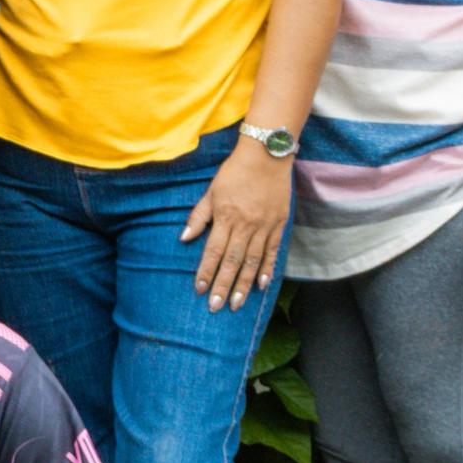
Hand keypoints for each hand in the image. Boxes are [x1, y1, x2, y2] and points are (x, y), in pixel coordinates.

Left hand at [178, 140, 294, 310]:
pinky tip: (262, 286)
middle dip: (223, 286)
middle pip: (232, 261)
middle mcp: (245, 225)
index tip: (200, 290)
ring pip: (252, 261)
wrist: (267, 156)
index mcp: (225, 216)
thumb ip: (198, 216)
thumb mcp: (211, 191)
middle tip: (216, 306)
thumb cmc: (234, 172)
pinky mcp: (278, 224)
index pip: (213, 250)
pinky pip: (273, 252)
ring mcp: (264, 226)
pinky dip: (267, 269)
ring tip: (236, 304)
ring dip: (243, 284)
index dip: (206, 271)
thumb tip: (183, 238)